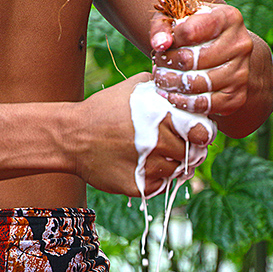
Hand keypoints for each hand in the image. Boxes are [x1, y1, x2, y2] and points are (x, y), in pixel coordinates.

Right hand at [74, 73, 210, 196]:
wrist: (70, 137)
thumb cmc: (102, 110)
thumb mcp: (132, 88)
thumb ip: (160, 86)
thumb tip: (182, 85)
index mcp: (159, 117)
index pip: (200, 132)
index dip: (201, 135)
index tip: (196, 135)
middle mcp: (156, 143)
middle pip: (190, 154)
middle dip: (188, 151)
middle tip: (176, 148)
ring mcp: (146, 166)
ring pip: (176, 172)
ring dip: (171, 166)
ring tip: (157, 156)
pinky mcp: (136, 186)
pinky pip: (159, 186)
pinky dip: (157, 179)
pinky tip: (144, 167)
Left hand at [150, 3, 252, 117]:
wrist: (225, 55)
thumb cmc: (197, 34)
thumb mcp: (179, 20)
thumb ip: (163, 27)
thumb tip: (160, 44)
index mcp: (228, 19)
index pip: (189, 32)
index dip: (169, 42)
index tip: (162, 47)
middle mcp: (240, 45)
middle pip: (192, 60)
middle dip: (167, 66)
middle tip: (158, 68)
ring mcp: (241, 72)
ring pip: (196, 84)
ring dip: (172, 85)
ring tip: (162, 81)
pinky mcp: (236, 96)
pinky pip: (204, 104)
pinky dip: (183, 102)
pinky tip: (172, 96)